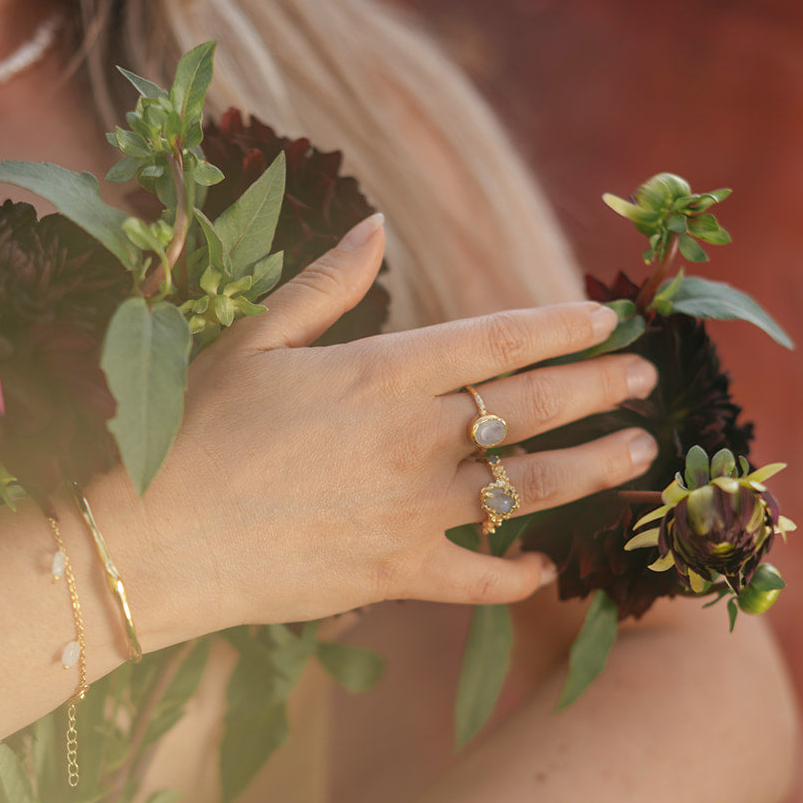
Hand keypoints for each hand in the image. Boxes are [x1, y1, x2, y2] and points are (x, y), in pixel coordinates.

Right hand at [100, 215, 657, 639]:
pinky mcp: (398, 573)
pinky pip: (479, 577)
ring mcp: (413, 510)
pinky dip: (516, 576)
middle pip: (533, 407)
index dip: (561, 328)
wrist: (158, 542)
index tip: (604, 323)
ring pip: (530, 488)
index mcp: (382, 372)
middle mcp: (414, 438)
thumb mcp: (254, 342)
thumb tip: (376, 226)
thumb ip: (324, 286)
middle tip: (645, 380)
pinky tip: (541, 570)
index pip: (498, 340)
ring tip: (636, 454)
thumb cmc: (195, 432)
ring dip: (592, 469)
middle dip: (600, 389)